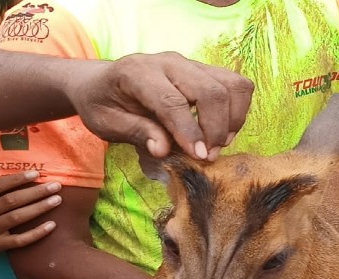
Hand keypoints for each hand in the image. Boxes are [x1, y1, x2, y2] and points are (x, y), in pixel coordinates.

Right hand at [0, 173, 61, 264]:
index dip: (17, 179)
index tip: (36, 173)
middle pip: (11, 201)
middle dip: (35, 192)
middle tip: (55, 185)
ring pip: (17, 218)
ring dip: (39, 208)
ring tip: (57, 200)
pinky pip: (19, 240)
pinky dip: (36, 233)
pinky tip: (52, 225)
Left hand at [65, 52, 253, 160]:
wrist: (101, 81)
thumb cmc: (102, 104)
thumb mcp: (106, 123)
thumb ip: (136, 133)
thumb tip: (164, 150)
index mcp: (137, 73)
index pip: (172, 101)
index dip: (189, 131)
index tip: (200, 157)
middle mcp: (167, 62)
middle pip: (209, 90)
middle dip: (215, 128)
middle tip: (208, 157)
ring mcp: (189, 63)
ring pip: (230, 84)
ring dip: (231, 119)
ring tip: (217, 145)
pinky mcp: (203, 70)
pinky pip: (235, 85)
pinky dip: (237, 110)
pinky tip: (222, 131)